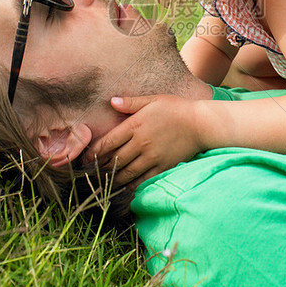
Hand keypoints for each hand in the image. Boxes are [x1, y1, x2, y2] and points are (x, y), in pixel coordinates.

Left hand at [85, 94, 203, 188]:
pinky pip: (142, 181)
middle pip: (113, 160)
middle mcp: (140, 143)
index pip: (108, 142)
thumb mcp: (153, 100)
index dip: (93, 152)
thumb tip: (111, 101)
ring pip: (125, 173)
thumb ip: (130, 103)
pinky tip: (125, 187)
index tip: (85, 158)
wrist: (200, 123)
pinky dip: (131, 186)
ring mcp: (151, 157)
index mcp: (135, 125)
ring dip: (112, 178)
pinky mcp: (162, 167)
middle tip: (90, 172)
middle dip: (100, 167)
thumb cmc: (176, 108)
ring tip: (104, 181)